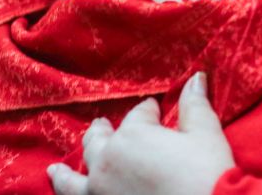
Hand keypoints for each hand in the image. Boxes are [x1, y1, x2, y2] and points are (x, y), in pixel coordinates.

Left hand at [48, 72, 234, 194]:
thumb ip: (195, 105)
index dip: (149, 112)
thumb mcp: (205, 134)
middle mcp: (108, 162)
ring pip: (74, 178)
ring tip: (55, 169)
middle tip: (100, 125)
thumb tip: (196, 77)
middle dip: (101, 131)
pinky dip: (67, 194)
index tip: (156, 111)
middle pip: (99, 141)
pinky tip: (62, 194)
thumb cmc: (206, 176)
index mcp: (133, 135)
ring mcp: (99, 192)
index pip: (139, 115)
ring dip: (65, 172)